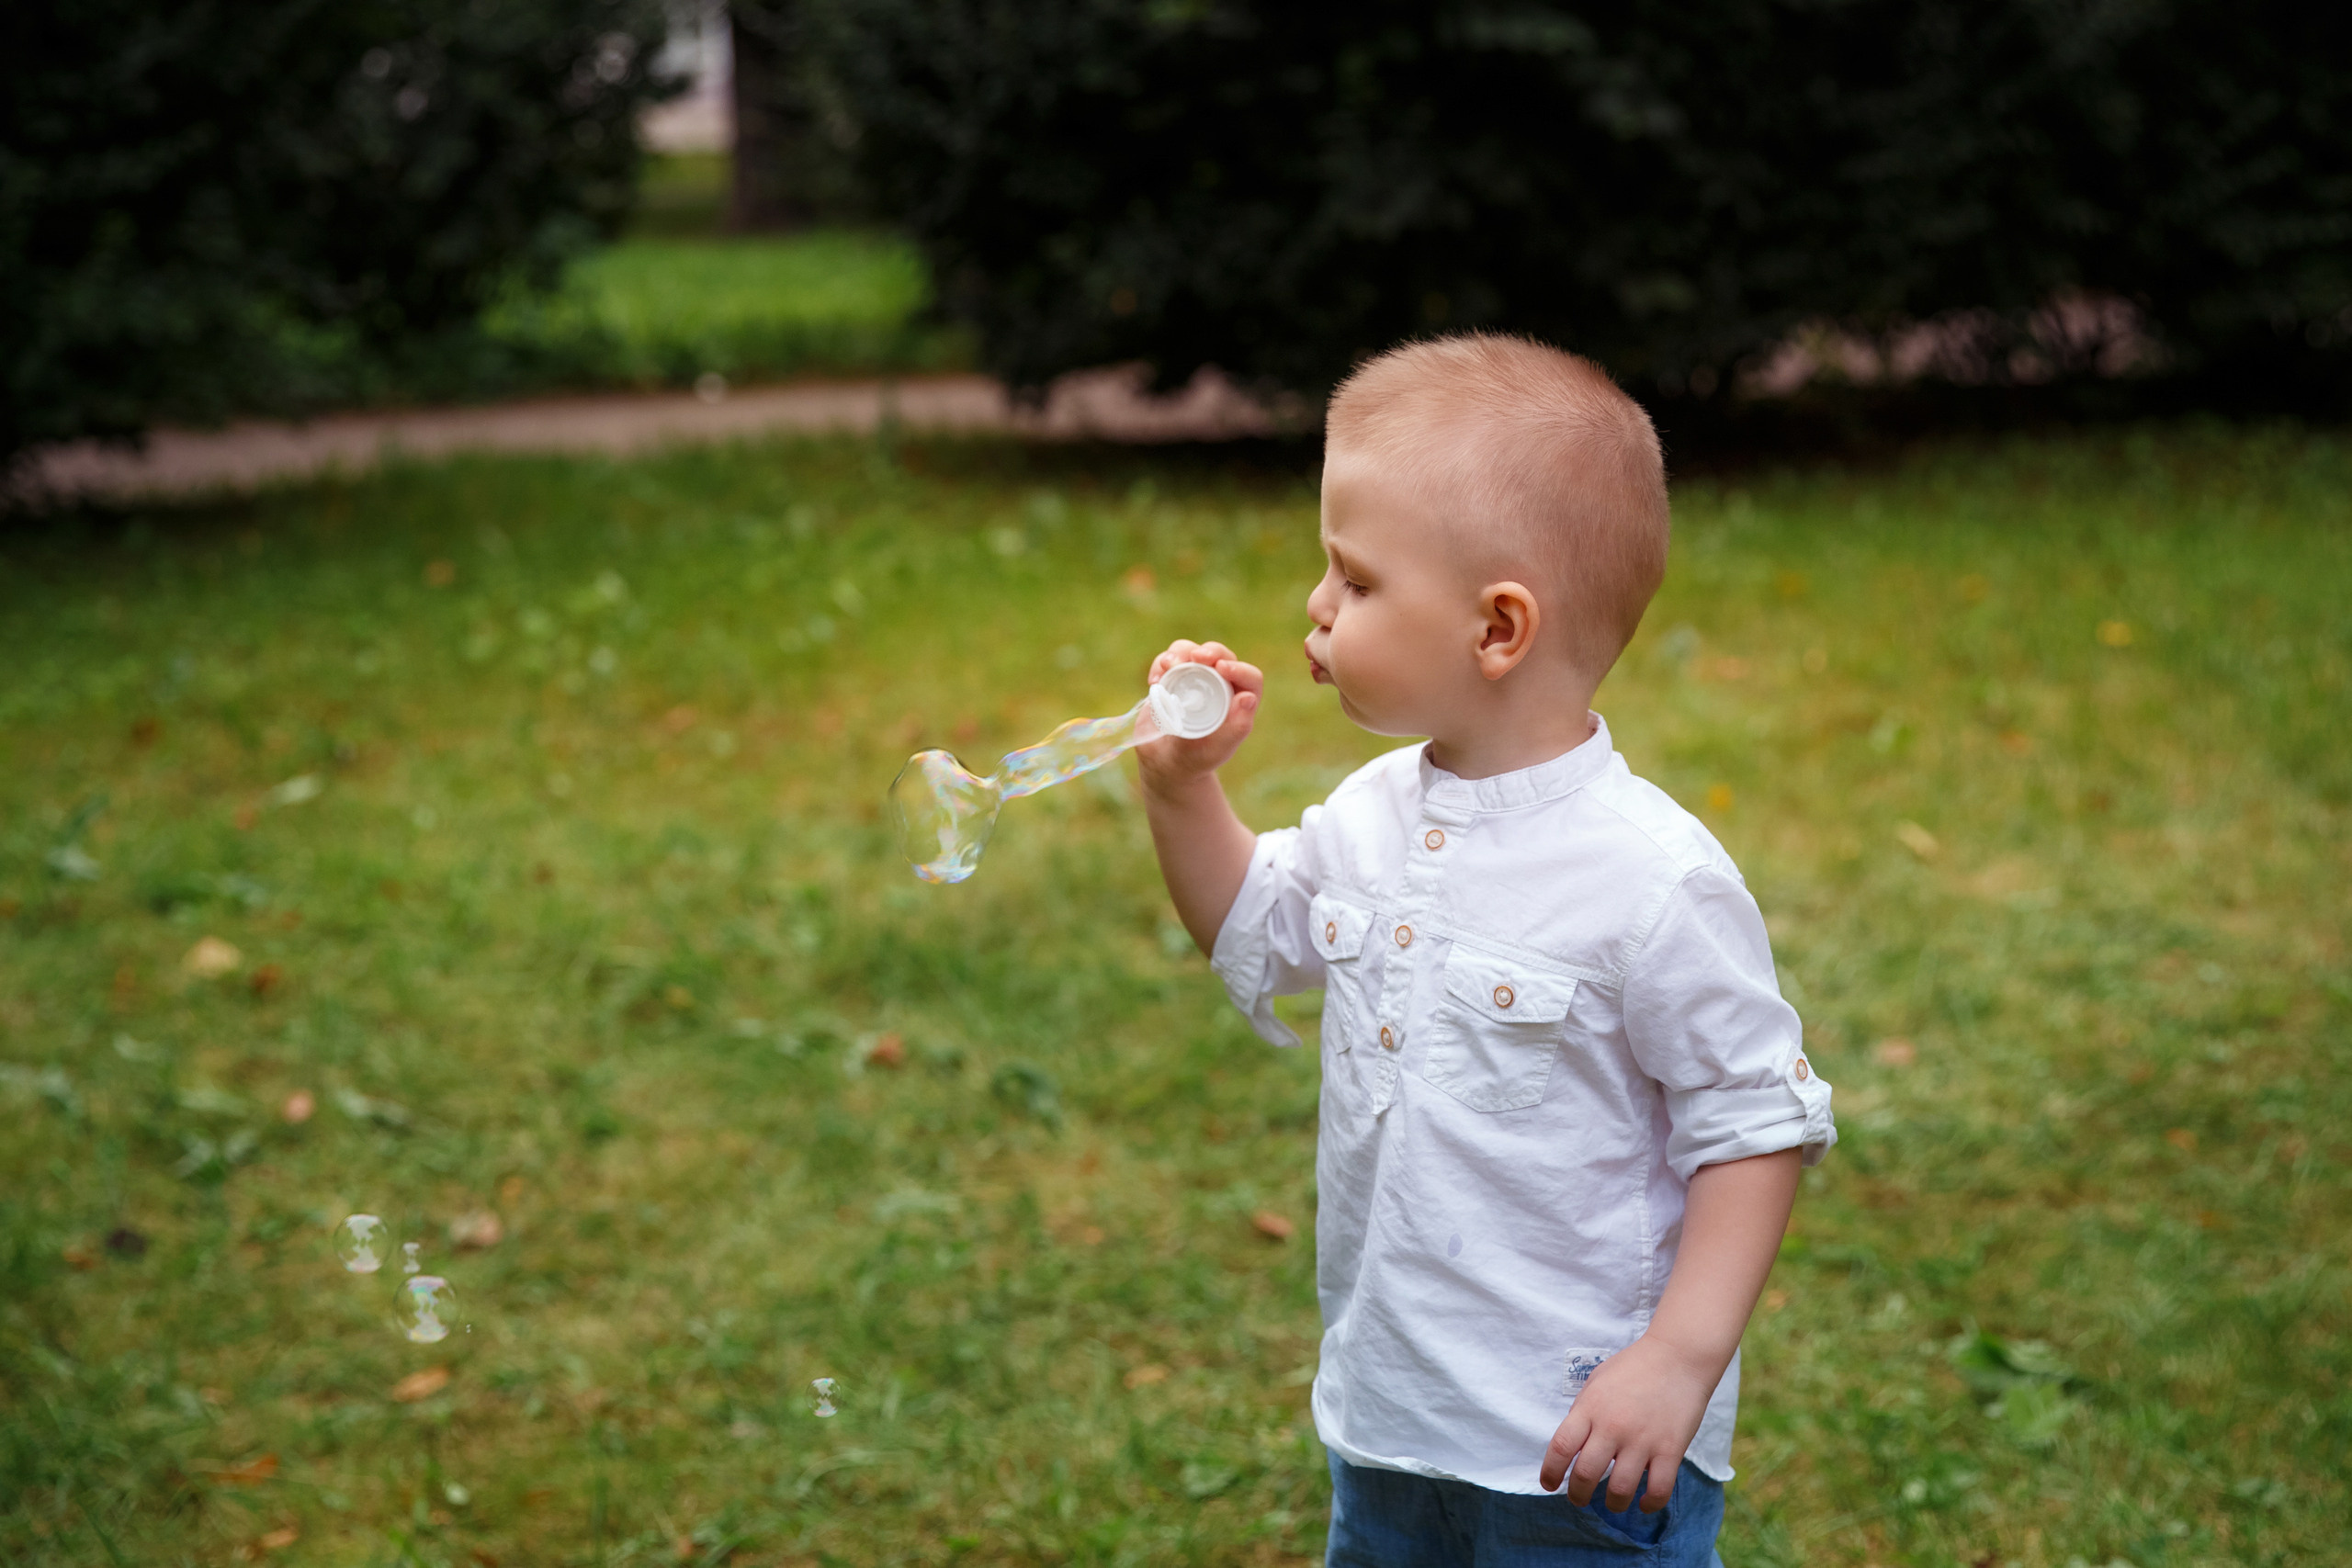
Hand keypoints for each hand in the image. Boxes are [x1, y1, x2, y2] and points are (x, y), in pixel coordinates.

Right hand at [1136, 640, 1262, 794]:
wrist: (1167, 763)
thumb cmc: (1197, 758)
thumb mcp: (1218, 748)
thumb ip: (1236, 727)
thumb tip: (1248, 697)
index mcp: (1239, 701)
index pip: (1248, 677)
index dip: (1239, 668)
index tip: (1222, 668)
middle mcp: (1220, 685)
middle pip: (1219, 656)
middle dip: (1209, 651)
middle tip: (1196, 657)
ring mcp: (1194, 678)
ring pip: (1191, 651)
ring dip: (1180, 653)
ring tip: (1169, 666)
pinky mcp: (1171, 678)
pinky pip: (1167, 661)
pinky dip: (1160, 664)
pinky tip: (1155, 681)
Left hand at [1537, 1333, 1716, 1511]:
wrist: (1678, 1356)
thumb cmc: (1634, 1368)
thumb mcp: (1596, 1381)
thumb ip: (1583, 1411)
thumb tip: (1574, 1444)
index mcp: (1590, 1408)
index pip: (1561, 1447)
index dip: (1551, 1472)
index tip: (1549, 1484)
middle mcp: (1612, 1426)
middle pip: (1586, 1475)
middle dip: (1578, 1495)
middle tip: (1579, 1499)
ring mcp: (1642, 1440)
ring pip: (1620, 1489)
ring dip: (1613, 1504)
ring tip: (1612, 1503)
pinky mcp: (1670, 1449)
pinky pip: (1658, 1489)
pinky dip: (1650, 1504)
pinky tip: (1644, 1503)